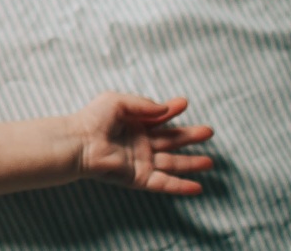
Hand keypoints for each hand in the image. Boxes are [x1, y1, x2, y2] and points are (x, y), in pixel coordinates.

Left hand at [69, 92, 214, 195]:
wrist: (80, 141)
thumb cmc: (93, 119)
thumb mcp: (119, 101)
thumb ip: (144, 105)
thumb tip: (166, 109)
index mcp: (134, 124)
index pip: (159, 118)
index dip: (172, 110)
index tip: (184, 103)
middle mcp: (139, 143)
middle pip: (171, 141)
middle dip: (190, 137)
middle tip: (209, 132)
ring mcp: (140, 162)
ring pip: (172, 164)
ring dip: (191, 164)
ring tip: (210, 162)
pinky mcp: (138, 177)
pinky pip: (163, 183)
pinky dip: (180, 187)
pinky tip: (198, 187)